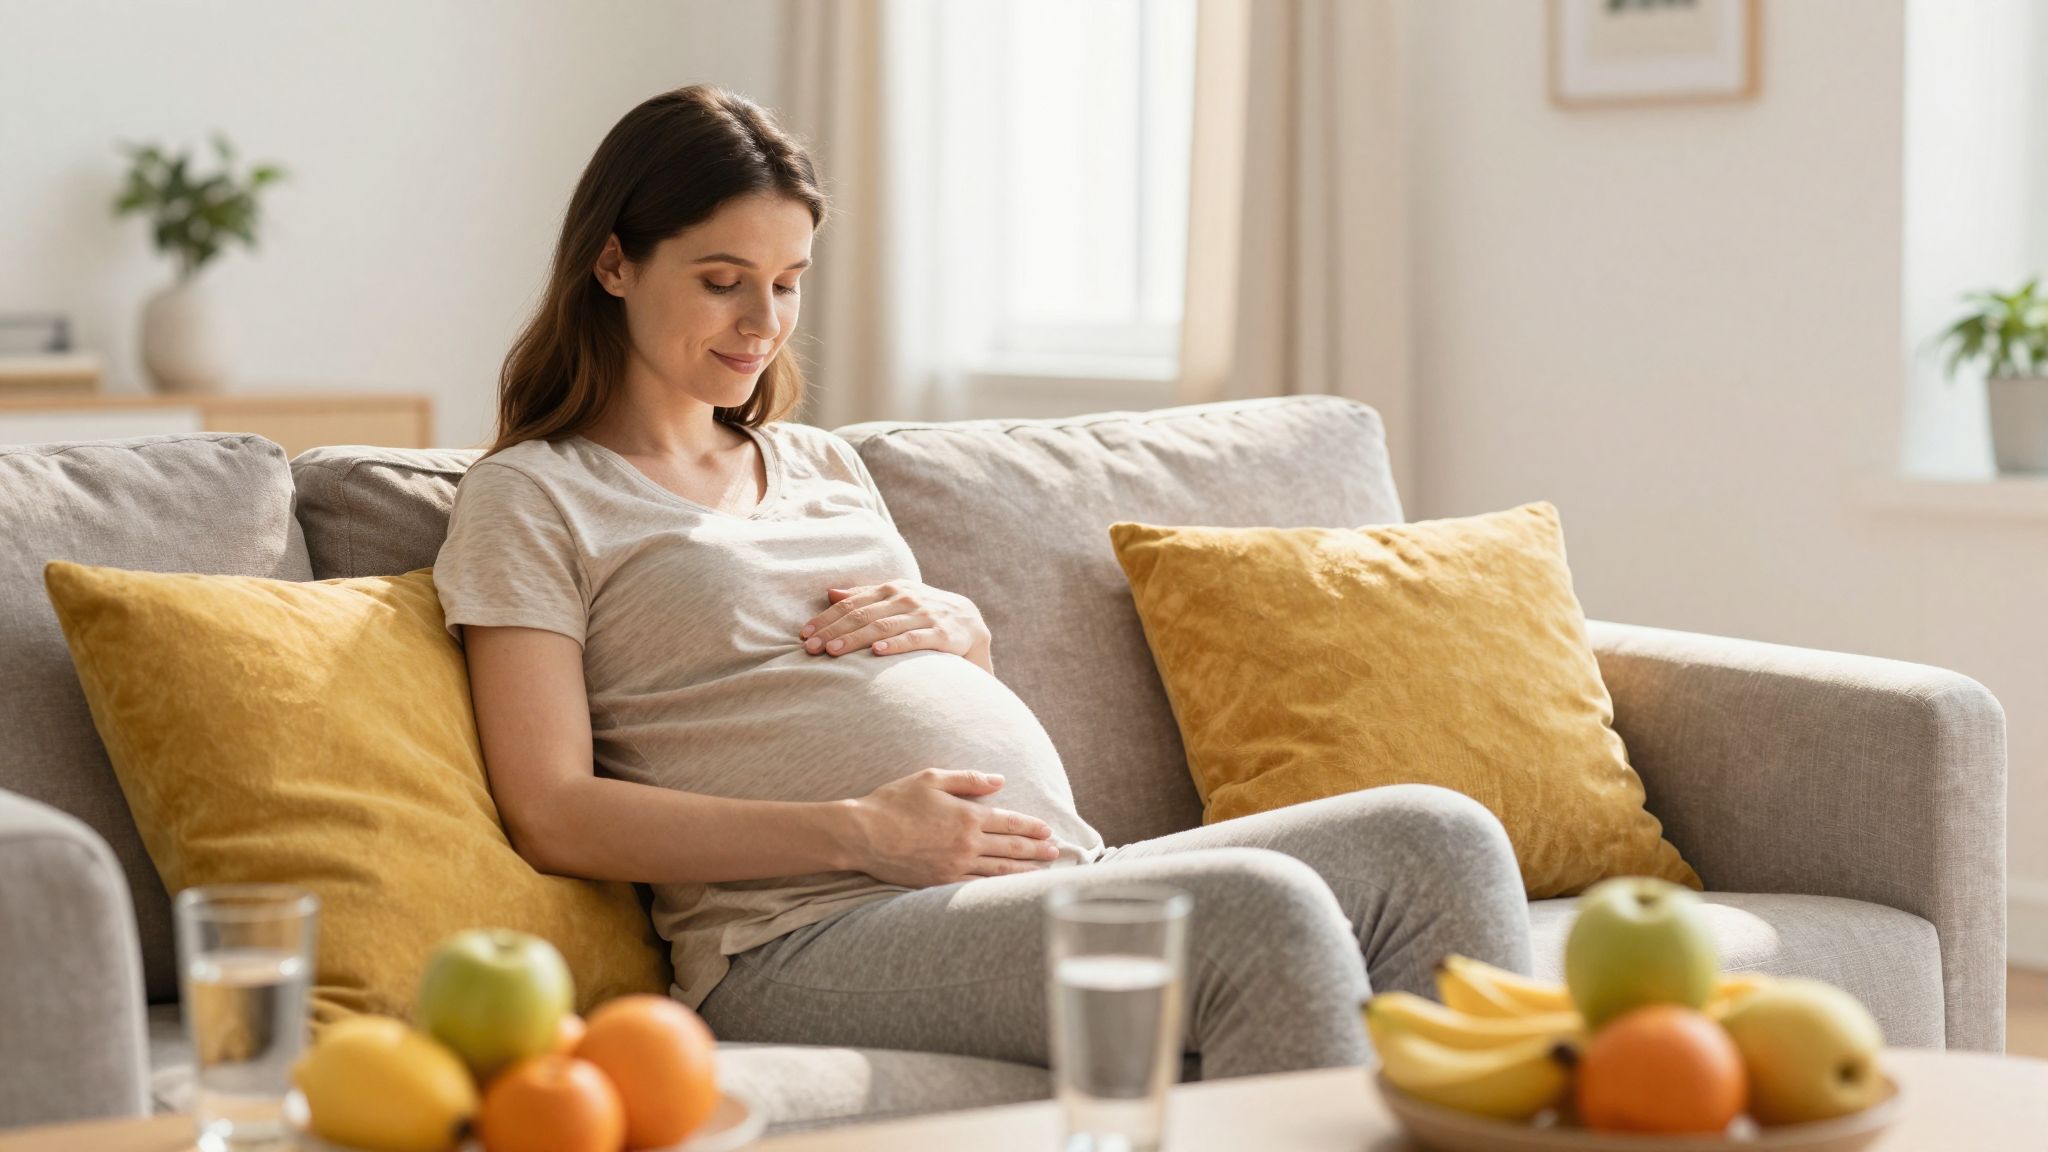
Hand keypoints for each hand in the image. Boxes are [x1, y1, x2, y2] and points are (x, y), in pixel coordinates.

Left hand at [801, 580, 992, 671]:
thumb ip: (865, 596)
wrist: (970, 622)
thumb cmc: (924, 611)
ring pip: (883, 626)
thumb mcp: (896, 598)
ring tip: (833, 651)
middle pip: (862, 615)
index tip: (805, 634)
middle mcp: (905, 598)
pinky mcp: (940, 633)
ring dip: (855, 639)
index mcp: (891, 589)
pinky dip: (894, 644)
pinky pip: (914, 638)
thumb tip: (830, 593)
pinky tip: (876, 651)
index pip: (852, 603)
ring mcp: (923, 615)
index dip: (826, 618)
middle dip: (833, 632)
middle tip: (810, 648)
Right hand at [840, 769, 1059, 886]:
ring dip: (1024, 871)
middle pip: (1011, 848)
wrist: (864, 835)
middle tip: (1055, 853)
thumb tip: (1000, 781)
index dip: (1031, 827)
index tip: (1048, 831)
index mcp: (967, 815)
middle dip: (1036, 850)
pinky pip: (977, 888)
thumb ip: (968, 780)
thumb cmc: (894, 802)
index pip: (1009, 822)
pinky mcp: (941, 883)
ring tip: (1042, 873)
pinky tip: (1009, 890)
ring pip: (999, 871)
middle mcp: (967, 843)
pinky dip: (997, 889)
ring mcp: (955, 866)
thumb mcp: (931, 779)